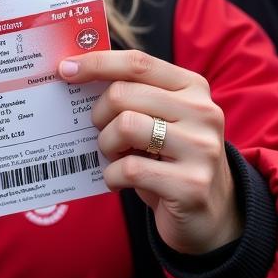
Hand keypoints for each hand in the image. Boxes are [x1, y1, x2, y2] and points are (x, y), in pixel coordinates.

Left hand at [59, 49, 240, 254]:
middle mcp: (203, 112)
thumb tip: (76, 72)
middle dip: (98, 114)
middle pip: (123, 94)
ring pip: (125, 126)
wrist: (211, 214)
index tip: (66, 70)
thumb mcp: (161, 119)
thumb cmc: (170, 158)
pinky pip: (129, 168)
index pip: (138, 63)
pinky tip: (117, 180)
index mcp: (193, 87)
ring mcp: (201, 148)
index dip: (97, 63)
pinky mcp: (191, 185)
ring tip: (112, 155)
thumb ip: (133, 95)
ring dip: (105, 144)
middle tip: (99, 130)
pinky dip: (112, 175)